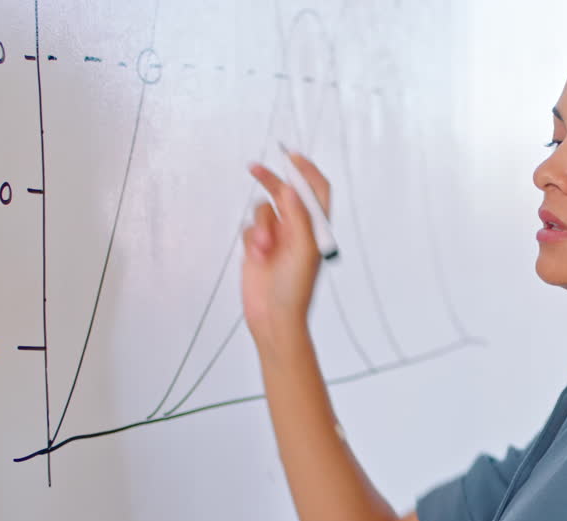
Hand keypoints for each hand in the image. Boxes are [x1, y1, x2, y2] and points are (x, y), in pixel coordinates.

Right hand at [241, 152, 331, 348]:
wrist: (273, 316)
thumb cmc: (295, 289)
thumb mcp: (303, 250)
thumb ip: (298, 217)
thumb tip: (292, 189)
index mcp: (317, 228)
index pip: (316, 191)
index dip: (307, 172)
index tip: (292, 157)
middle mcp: (298, 229)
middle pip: (286, 193)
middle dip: (272, 181)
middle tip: (256, 169)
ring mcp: (277, 236)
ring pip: (264, 210)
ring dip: (261, 226)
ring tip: (264, 248)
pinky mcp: (258, 246)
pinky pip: (249, 228)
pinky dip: (251, 238)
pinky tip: (257, 256)